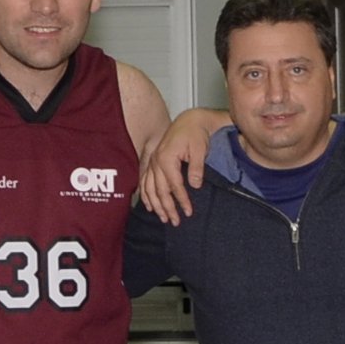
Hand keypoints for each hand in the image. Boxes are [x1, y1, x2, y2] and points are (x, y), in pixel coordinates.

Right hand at [136, 104, 224, 225]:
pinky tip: (149, 206)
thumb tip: (194, 185)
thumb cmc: (195, 133)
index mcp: (166, 158)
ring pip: (149, 188)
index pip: (174, 186)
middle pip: (159, 191)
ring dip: (155, 205)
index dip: (181, 201)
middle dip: (167, 208)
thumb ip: (197, 168)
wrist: (190, 121)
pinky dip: (145, 195)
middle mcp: (156, 161)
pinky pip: (144, 181)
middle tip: (175, 222)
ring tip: (163, 218)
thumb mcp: (200, 149)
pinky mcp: (152, 162)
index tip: (188, 212)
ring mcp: (152, 162)